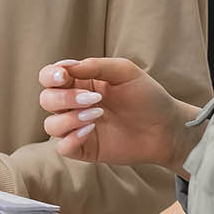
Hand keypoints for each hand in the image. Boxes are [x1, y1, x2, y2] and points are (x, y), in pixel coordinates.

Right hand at [38, 58, 201, 174]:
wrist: (167, 128)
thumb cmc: (148, 97)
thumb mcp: (124, 71)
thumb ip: (95, 65)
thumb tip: (66, 67)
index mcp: (80, 83)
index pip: (49, 77)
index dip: (50, 75)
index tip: (65, 76)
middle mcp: (74, 105)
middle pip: (46, 99)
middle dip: (64, 98)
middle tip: (94, 98)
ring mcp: (78, 128)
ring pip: (51, 124)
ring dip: (69, 118)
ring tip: (97, 115)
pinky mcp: (85, 148)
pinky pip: (62, 147)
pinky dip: (71, 138)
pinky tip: (91, 130)